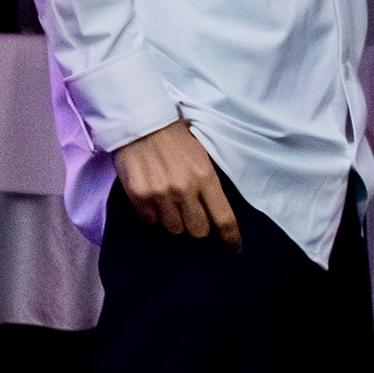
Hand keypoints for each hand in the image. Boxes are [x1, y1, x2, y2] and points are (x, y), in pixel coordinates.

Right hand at [115, 119, 240, 246]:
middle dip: (197, 226)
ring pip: (173, 229)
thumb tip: (213, 214)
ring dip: (174, 220)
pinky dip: (153, 214)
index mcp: (205, 177)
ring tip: (169, 203)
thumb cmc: (175, 138)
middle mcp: (184, 189)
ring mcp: (160, 194)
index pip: (224, 219)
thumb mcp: (202, 156)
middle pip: (198, 231)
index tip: (234, 249)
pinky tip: (152, 198)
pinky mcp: (139, 196)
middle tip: (191, 214)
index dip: (231, 238)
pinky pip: (150, 220)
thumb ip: (208, 184)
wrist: (141, 123)